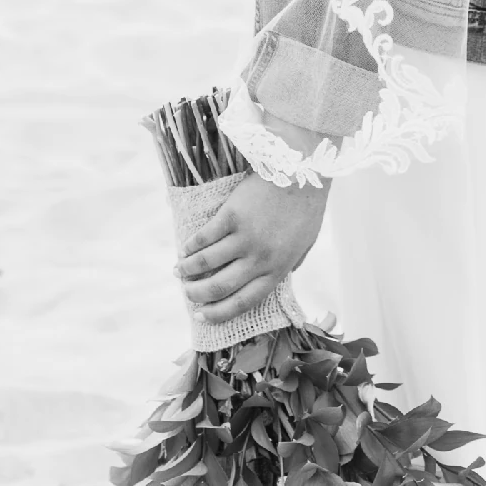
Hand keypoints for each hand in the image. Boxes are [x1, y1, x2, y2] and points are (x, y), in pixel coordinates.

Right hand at [176, 171, 328, 323]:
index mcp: (277, 269)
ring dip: (187, 270)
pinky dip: (190, 246)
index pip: (243, 302)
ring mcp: (244, 238)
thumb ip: (293, 261)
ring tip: (178, 271)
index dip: (218, 313)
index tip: (202, 315)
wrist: (302, 169)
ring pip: (206, 264)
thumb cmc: (307, 205)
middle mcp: (259, 259)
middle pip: (219, 288)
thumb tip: (286, 276)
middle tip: (187, 293)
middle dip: (197, 294)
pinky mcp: (232, 216)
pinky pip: (204, 238)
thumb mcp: (307, 242)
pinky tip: (183, 248)